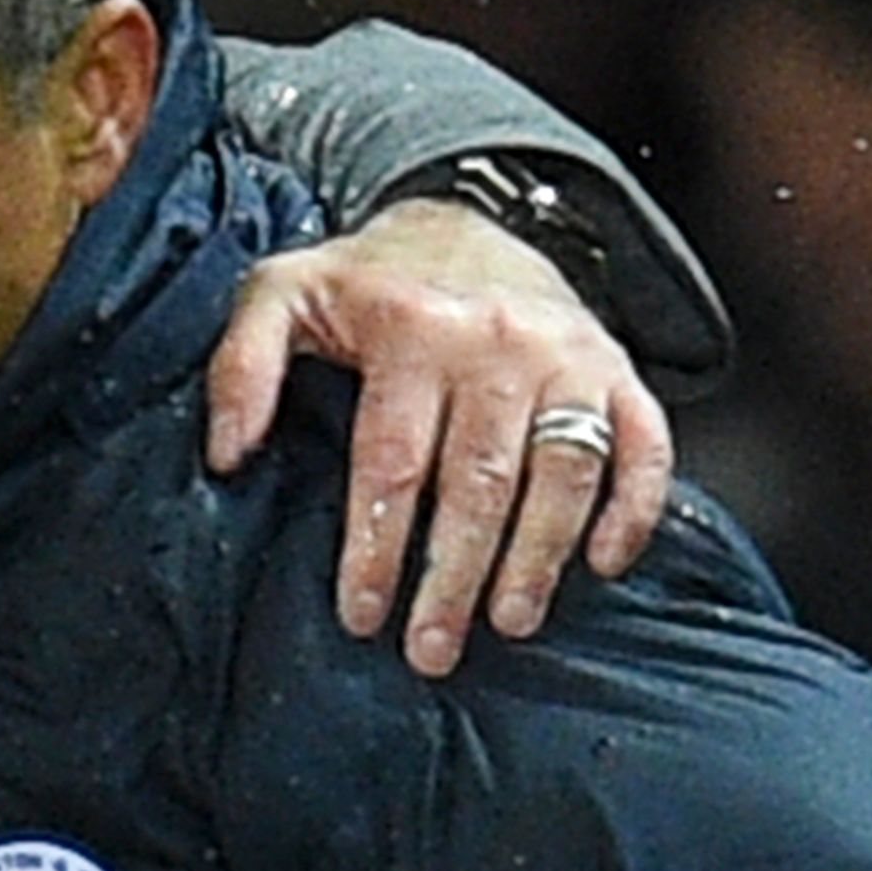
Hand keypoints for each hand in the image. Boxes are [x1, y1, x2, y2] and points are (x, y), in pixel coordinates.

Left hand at [199, 202, 673, 674]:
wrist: (468, 220)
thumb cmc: (370, 279)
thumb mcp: (283, 294)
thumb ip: (242, 367)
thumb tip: (227, 453)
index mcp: (411, 330)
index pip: (392, 461)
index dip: (376, 547)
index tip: (361, 615)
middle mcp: (497, 344)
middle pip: (478, 482)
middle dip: (454, 577)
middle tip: (431, 649)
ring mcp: (567, 357)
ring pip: (563, 472)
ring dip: (538, 558)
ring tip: (509, 622)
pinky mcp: (616, 369)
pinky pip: (644, 443)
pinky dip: (633, 507)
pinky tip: (602, 563)